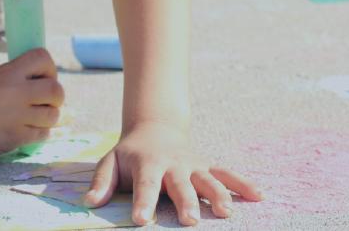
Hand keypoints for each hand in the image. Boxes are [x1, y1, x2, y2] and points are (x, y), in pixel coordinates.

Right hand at [0, 48, 63, 156]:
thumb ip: (14, 77)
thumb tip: (38, 80)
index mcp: (8, 73)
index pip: (43, 58)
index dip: (48, 67)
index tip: (42, 75)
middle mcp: (17, 93)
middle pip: (56, 90)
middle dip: (54, 95)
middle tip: (44, 99)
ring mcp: (18, 118)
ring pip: (53, 115)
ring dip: (48, 115)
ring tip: (35, 115)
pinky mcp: (16, 138)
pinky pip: (43, 134)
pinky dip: (39, 131)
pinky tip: (27, 128)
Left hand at [83, 122, 262, 225]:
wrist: (155, 128)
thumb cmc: (130, 154)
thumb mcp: (111, 162)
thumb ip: (101, 182)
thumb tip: (89, 203)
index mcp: (147, 164)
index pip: (144, 184)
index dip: (142, 201)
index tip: (140, 219)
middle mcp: (173, 165)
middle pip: (180, 184)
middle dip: (186, 201)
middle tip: (190, 220)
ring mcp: (194, 166)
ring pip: (208, 180)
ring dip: (218, 195)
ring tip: (226, 212)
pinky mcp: (209, 168)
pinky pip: (228, 175)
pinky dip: (244, 184)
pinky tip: (259, 196)